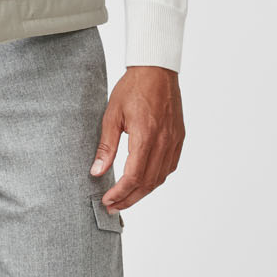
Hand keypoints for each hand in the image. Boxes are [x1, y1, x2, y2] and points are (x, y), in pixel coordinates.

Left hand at [90, 66, 184, 211]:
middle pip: (148, 183)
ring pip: (160, 178)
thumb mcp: (111, 115)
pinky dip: (156, 179)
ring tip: (126, 198)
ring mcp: (174, 141)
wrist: (156, 70)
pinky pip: (169, 167)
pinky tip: (144, 182)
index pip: (133, 176)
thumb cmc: (132, 88)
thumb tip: (97, 172)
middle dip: (129, 199)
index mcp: (145, 136)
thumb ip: (107, 146)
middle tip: (113, 207)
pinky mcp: (179, 138)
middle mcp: (163, 141)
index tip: (107, 200)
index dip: (120, 193)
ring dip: (143, 192)